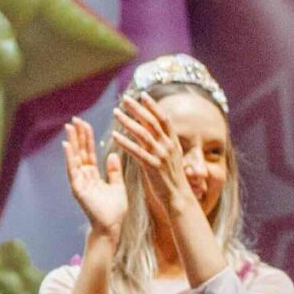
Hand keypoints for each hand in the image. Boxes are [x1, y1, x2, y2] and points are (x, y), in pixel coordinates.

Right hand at [62, 117, 126, 239]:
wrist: (111, 228)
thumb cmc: (114, 211)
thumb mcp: (118, 186)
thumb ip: (114, 171)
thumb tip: (111, 155)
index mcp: (93, 176)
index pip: (89, 153)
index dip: (86, 138)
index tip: (84, 124)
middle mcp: (84, 177)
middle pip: (80, 152)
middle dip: (77, 136)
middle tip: (74, 119)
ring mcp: (79, 183)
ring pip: (75, 158)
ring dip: (72, 142)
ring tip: (69, 127)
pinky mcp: (77, 189)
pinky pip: (73, 170)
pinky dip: (69, 157)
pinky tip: (67, 145)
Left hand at [110, 93, 193, 222]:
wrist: (179, 199)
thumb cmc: (172, 179)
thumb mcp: (171, 157)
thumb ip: (163, 143)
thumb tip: (153, 130)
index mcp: (173, 142)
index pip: (163, 119)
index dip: (153, 106)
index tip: (142, 94)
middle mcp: (168, 146)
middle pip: (151, 122)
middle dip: (138, 109)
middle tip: (124, 99)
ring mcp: (161, 156)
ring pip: (143, 134)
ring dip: (128, 122)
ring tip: (115, 113)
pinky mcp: (153, 167)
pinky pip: (137, 151)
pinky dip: (125, 142)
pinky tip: (114, 136)